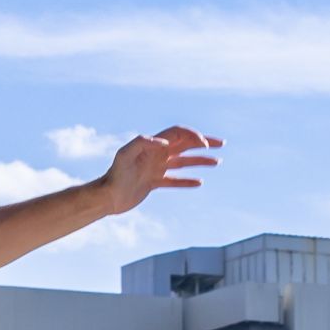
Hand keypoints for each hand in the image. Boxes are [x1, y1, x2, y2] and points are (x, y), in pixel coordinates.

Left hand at [98, 126, 221, 210]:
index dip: (193, 135)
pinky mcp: (153, 183)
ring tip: (217, 162)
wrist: (107, 196)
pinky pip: (175, 180)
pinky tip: (199, 182)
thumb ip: (143, 143)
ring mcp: (155, 168)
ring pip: (183, 162)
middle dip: (204, 143)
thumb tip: (166, 143)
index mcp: (152, 145)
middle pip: (185, 144)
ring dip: (200, 160)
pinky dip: (187, 181)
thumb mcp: (125, 155)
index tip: (204, 145)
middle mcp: (156, 154)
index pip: (178, 133)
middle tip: (221, 144)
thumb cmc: (115, 174)